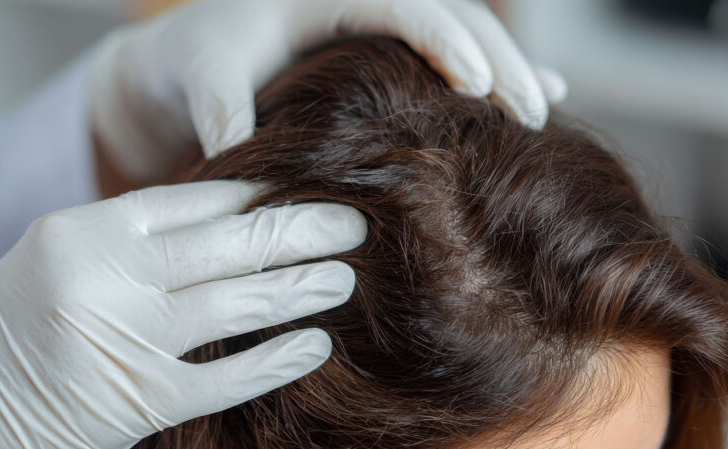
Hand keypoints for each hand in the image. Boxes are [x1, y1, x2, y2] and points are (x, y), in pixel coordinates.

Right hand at [0, 181, 365, 448]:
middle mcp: (105, 276)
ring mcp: (123, 341)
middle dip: (300, 232)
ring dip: (300, 288)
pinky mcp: (138, 405)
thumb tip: (218, 228)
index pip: (193, 198)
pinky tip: (315, 345)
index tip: (300, 191)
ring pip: (238, 304)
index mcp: (82, 230)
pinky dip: (277, 359)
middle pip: (230, 243)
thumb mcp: (50, 262)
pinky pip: (227, 378)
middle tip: (352, 225)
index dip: (257, 195)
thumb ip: (125, 244)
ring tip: (343, 277)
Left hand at [91, 0, 565, 183]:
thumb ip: (220, 110)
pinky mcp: (382, 56)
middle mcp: (360, 3)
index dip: (444, 40)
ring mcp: (376, 28)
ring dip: (504, 69)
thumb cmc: (191, 65)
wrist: (184, 64)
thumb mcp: (201, 79)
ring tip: (542, 112)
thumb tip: (238, 154)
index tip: (480, 84)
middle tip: (532, 111)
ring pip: (459, 35)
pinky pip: (445, 58)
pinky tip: (535, 100)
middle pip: (449, 15)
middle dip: (497, 59)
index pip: (400, 5)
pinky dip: (487, 77)